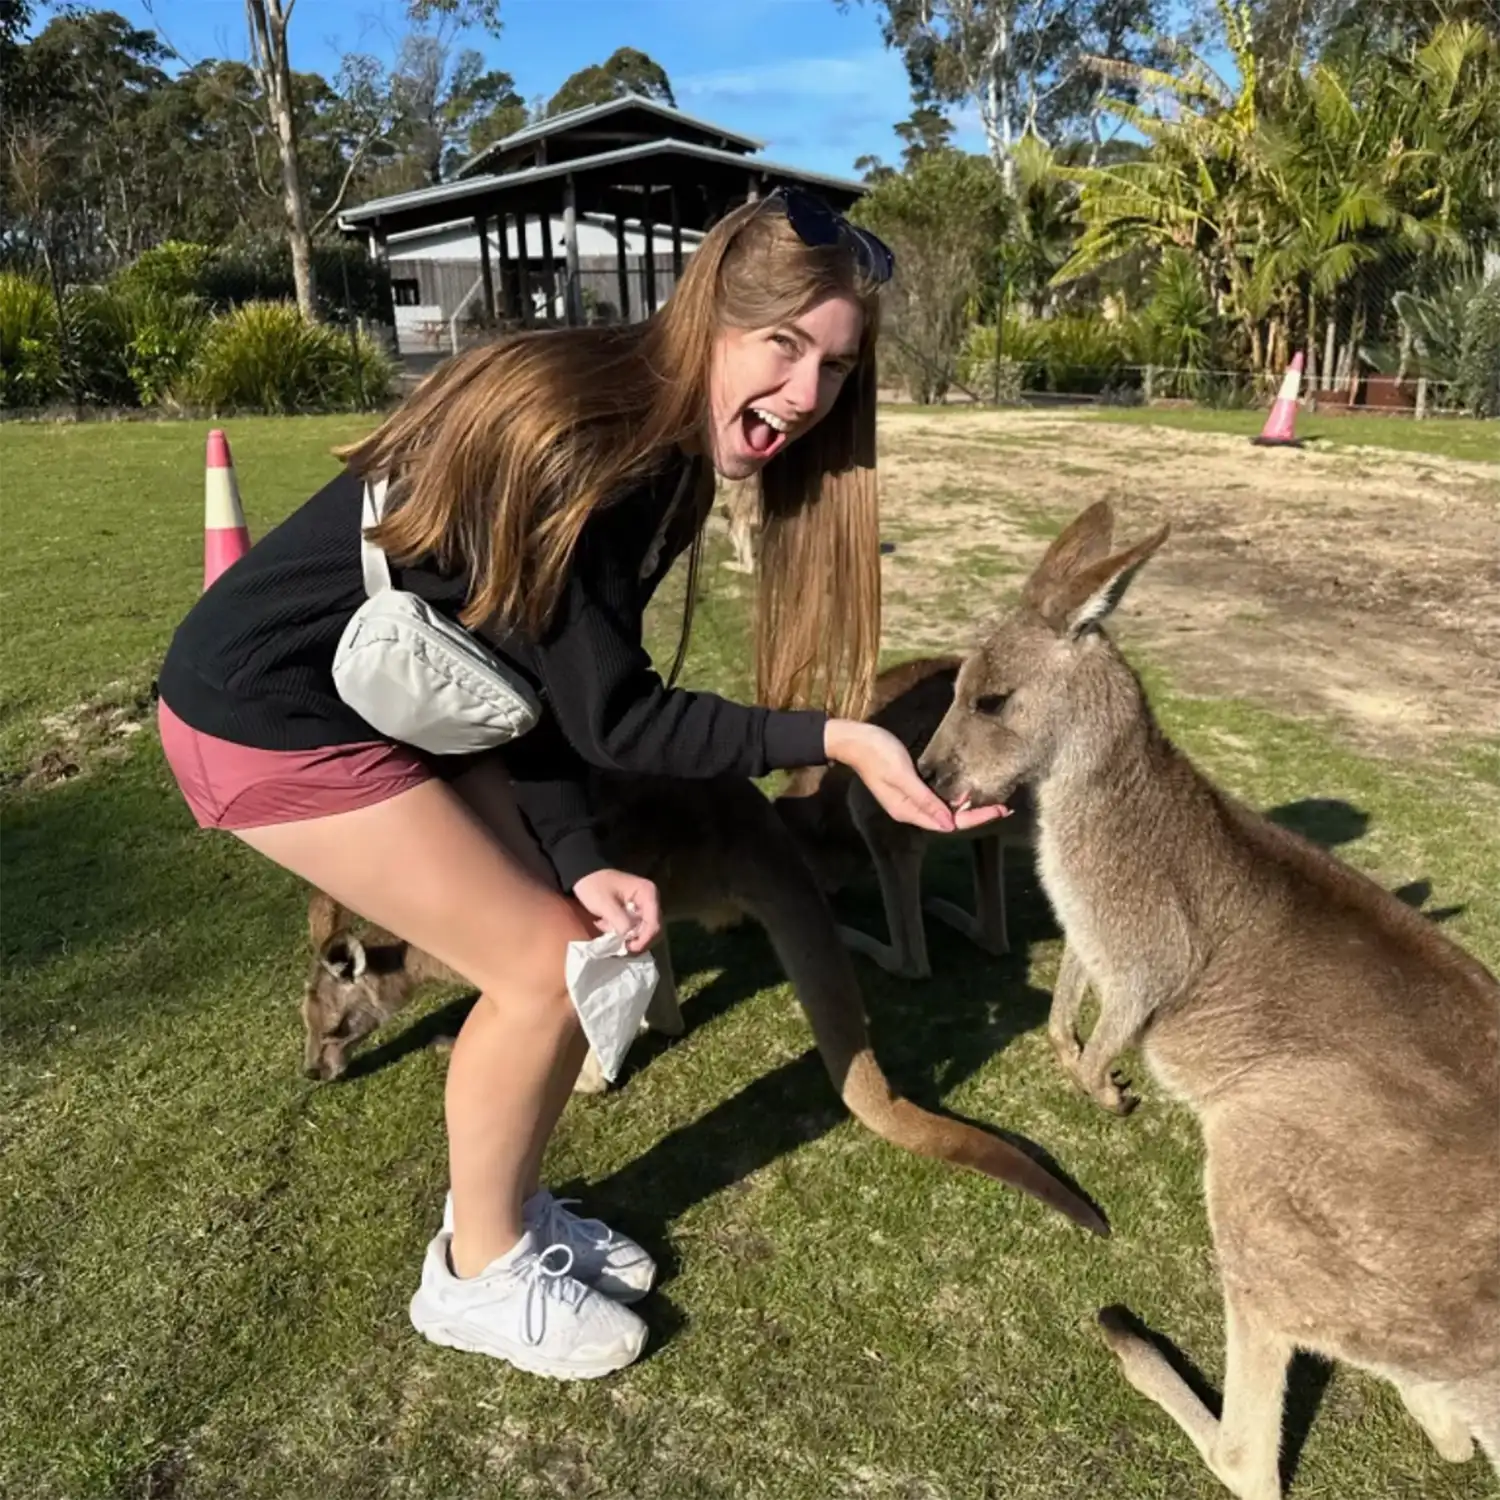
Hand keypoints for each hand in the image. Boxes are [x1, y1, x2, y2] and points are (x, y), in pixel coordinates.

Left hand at [573, 868, 660, 953]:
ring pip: (645, 932)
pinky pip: (636, 929)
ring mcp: (645, 906)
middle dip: (636, 940)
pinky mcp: (637, 912)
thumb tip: (630, 937)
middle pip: (653, 930)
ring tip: (610, 931)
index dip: (644, 940)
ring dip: (629, 937)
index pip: (654, 924)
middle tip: (618, 944)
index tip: (628, 948)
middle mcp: (651, 900)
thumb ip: (620, 920)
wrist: (585, 876)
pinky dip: (624, 932)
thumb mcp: (604, 903)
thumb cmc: (594, 886)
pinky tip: (610, 927)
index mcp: (648, 893)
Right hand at [824, 720, 1010, 833]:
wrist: (854, 739)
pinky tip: (966, 791)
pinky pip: (937, 799)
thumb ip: (925, 800)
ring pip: (944, 810)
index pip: (949, 822)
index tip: (999, 811)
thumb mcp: (903, 776)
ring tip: (991, 802)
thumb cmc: (877, 754)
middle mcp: (911, 810)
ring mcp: (910, 800)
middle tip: (1005, 808)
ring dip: (966, 807)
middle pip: (949, 819)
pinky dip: (953, 797)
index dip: (976, 818)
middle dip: (977, 815)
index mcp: (908, 811)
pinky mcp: (910, 787)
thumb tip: (948, 824)